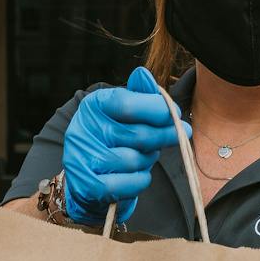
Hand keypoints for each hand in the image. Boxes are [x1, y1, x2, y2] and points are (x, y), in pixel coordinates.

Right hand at [62, 65, 188, 224]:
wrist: (87, 180)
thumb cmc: (113, 142)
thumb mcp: (122, 115)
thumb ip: (138, 96)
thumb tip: (143, 75)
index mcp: (94, 105)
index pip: (128, 103)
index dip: (157, 109)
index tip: (175, 113)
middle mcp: (83, 129)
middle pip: (137, 134)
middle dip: (163, 136)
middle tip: (176, 136)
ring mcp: (83, 158)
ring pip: (134, 160)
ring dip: (146, 161)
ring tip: (144, 158)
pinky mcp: (88, 185)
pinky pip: (128, 182)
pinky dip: (139, 181)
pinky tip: (137, 176)